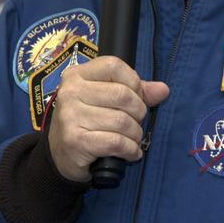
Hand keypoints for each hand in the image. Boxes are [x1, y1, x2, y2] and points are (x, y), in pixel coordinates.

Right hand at [46, 56, 169, 182]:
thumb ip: (135, 91)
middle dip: (138, 112)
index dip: (134, 82)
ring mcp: (71, 116)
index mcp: (77, 75)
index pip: (114, 66)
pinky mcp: (75, 141)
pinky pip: (116, 142)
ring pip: (122, 121)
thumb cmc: (86, 122)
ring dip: (135, 134)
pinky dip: (130, 150)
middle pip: (122, 95)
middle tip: (135, 122)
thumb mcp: (105, 100)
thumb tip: (163, 90)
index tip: (136, 97)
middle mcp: (70, 92)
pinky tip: (131, 152)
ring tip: (132, 139)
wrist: (60, 156)